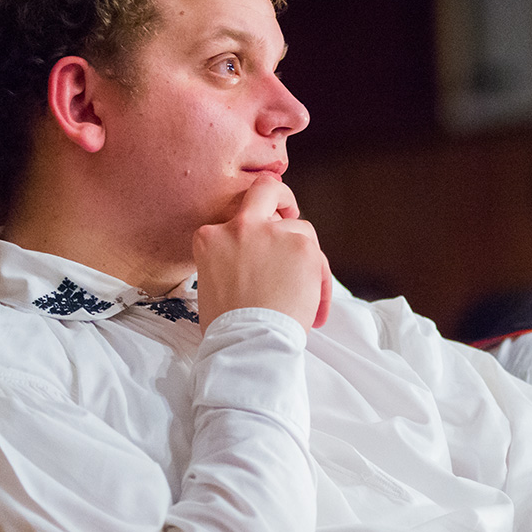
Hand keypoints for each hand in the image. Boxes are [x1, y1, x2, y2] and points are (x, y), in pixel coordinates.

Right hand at [194, 178, 331, 331]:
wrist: (248, 342)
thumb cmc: (228, 327)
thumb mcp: (211, 283)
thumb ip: (230, 261)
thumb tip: (254, 264)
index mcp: (210, 237)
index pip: (237, 221)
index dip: (255, 233)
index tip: (263, 244)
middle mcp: (240, 226)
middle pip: (266, 189)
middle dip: (282, 196)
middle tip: (291, 212)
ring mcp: (273, 232)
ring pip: (301, 230)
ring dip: (306, 260)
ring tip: (305, 297)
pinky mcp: (302, 246)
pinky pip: (319, 259)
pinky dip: (321, 285)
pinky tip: (316, 311)